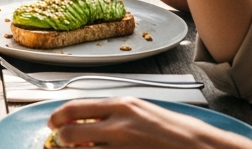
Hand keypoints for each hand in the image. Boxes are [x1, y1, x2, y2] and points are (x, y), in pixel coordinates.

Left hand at [47, 98, 251, 147]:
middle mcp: (119, 126)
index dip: (57, 117)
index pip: (74, 108)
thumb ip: (111, 113)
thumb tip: (85, 118)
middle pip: (71, 134)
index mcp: (121, 106)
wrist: (199, 147)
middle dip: (60, 140)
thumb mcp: (140, 110)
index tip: (52, 122)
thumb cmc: (173, 129)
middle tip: (60, 142)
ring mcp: (123, 148)